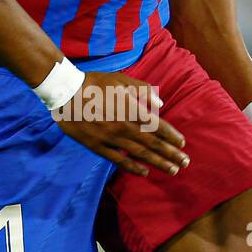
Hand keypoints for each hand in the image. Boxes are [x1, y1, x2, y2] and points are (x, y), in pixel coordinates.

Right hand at [55, 71, 189, 177]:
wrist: (67, 93)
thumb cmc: (95, 83)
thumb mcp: (121, 79)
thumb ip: (143, 90)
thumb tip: (160, 103)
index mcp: (131, 109)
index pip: (157, 126)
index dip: (171, 135)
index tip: (182, 144)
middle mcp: (124, 127)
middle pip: (152, 143)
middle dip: (170, 153)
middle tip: (185, 162)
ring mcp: (111, 138)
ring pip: (139, 154)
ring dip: (157, 163)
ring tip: (172, 170)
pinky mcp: (98, 146)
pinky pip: (118, 159)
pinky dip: (132, 166)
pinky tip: (144, 172)